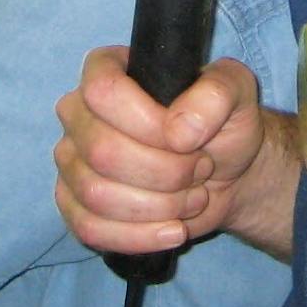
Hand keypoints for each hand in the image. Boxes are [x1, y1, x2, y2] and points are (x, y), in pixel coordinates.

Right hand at [53, 47, 270, 253]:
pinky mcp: (74, 206)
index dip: (148, 123)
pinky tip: (173, 230)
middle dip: (165, 172)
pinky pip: (89, 229)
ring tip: (192, 197)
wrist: (224, 173)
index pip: (103, 91)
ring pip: (97, 195)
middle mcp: (77, 112)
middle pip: (103, 151)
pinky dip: (139, 236)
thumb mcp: (235, 92)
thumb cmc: (221, 124)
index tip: (189, 140)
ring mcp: (71, 161)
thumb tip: (179, 131)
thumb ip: (216, 94)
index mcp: (105, 69)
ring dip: (159, 206)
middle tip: (201, 169)